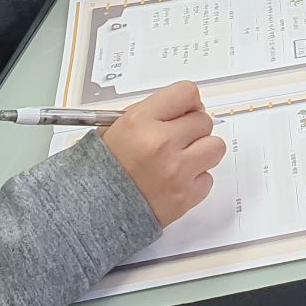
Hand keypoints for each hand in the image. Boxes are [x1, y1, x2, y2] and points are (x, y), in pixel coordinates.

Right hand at [102, 82, 225, 227]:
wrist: (90, 212)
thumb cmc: (100, 171)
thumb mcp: (114, 129)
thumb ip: (151, 114)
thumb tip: (184, 109)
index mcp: (140, 121)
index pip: (187, 93)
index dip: (188, 102)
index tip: (185, 111)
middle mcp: (161, 143)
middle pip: (204, 121)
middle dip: (192, 129)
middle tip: (176, 140)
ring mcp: (176, 171)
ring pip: (215, 147)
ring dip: (201, 152)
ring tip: (180, 160)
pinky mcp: (186, 196)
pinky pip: (208, 179)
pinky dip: (195, 180)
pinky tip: (174, 182)